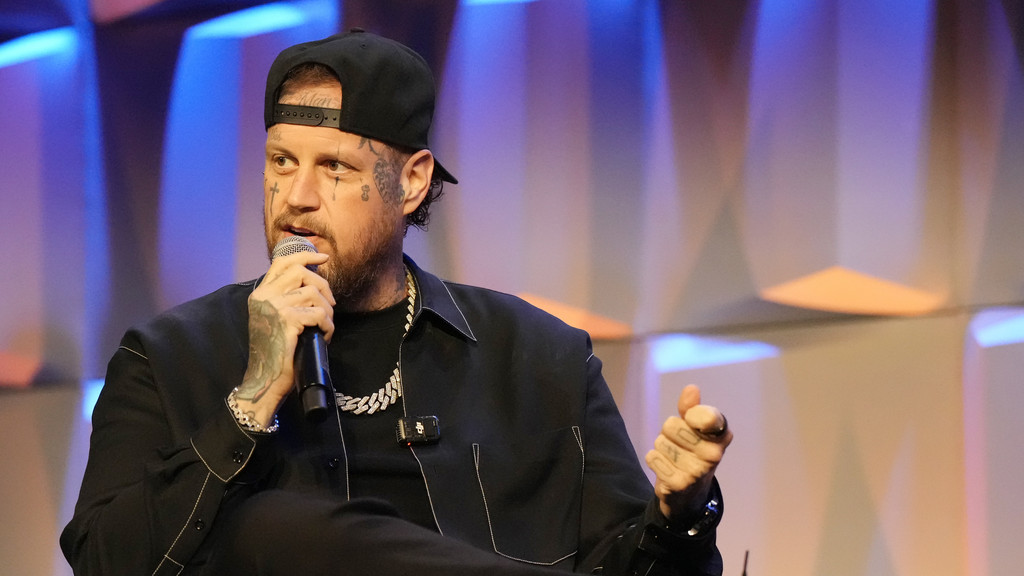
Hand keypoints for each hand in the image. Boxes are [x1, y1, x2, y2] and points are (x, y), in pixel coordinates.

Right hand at [234, 250, 334, 426]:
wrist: (264, 380)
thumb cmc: (274, 353)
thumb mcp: (273, 319)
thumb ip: (285, 299)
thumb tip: (312, 282)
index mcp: (260, 294)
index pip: (282, 262)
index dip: (305, 255)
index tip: (324, 258)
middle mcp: (264, 297)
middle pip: (302, 272)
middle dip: (323, 286)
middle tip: (330, 305)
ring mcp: (274, 307)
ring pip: (313, 293)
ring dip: (327, 310)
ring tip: (325, 325)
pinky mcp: (287, 320)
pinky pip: (318, 313)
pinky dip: (328, 324)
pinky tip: (325, 335)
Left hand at [645, 384, 731, 520]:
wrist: (689, 493)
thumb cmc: (692, 452)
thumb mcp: (693, 429)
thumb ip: (690, 408)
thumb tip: (691, 388)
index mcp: (722, 436)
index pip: (707, 416)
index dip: (692, 415)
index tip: (692, 421)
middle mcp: (714, 454)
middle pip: (671, 425)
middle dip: (669, 432)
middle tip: (679, 444)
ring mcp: (697, 471)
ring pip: (660, 441)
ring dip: (661, 448)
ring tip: (673, 458)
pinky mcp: (679, 484)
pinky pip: (652, 457)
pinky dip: (655, 461)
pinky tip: (667, 469)